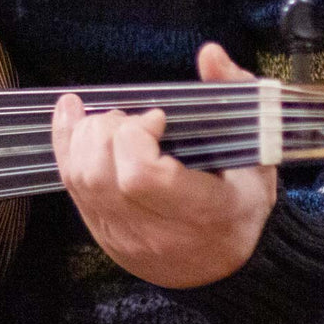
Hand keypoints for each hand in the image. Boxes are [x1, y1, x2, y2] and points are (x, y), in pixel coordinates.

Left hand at [50, 43, 275, 288]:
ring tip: (111, 121)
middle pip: (101, 175)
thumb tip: (211, 54)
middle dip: (107, 130)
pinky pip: (70, 187)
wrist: (228, 270)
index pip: (141, 178)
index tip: (158, 118)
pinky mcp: (101, 234)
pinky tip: (72, 115)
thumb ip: (236, 96)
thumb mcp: (257, 151)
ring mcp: (122, 237)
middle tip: (133, 119)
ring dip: (84, 135)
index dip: (136, 137)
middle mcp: (156, 232)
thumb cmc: (242, 203)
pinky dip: (66, 145)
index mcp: (202, 214)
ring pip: (80, 180)